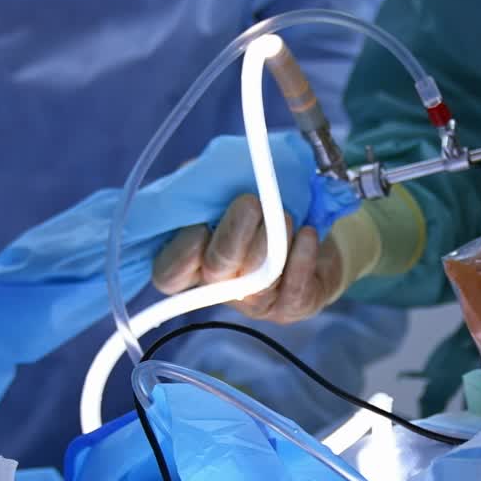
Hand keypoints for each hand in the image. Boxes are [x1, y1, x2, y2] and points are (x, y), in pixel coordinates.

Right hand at [151, 193, 343, 324]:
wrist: (312, 236)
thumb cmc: (260, 212)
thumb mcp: (223, 190)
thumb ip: (203, 185)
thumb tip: (203, 175)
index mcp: (192, 262)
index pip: (168, 275)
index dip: (181, 254)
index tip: (201, 225)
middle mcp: (220, 288)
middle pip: (216, 272)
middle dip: (234, 234)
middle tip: (250, 203)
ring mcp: (256, 302)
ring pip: (257, 281)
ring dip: (272, 240)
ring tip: (284, 215)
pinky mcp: (292, 305)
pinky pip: (295, 287)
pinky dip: (301, 257)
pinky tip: (307, 234)